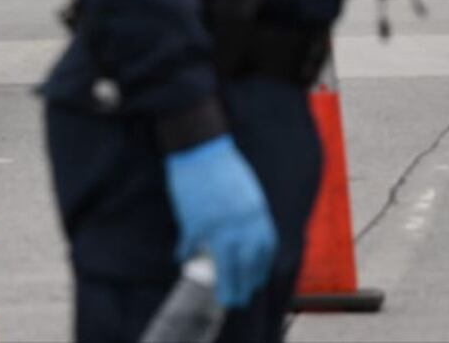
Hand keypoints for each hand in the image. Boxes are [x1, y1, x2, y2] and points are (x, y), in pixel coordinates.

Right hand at [164, 135, 277, 308]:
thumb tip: (249, 238)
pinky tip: (184, 259)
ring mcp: (219, 223)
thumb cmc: (226, 168)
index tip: (257, 282)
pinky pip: (190, 246)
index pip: (265, 247)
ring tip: (223, 298)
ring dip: (225, 284)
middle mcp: (242, 221)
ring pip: (224, 263)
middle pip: (247, 261)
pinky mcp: (195, 221)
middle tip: (240, 299)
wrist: (203, 148)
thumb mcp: (248, 192)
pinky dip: (186, 255)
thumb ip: (251, 215)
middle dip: (245, 284)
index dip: (261, 268)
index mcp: (257, 211)